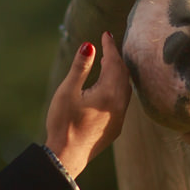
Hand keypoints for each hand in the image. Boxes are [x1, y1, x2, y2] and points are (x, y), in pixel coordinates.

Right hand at [45, 32, 131, 177]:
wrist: (67, 156)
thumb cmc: (64, 123)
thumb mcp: (68, 91)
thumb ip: (80, 67)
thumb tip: (89, 45)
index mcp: (110, 93)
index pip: (114, 62)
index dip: (110, 46)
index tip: (106, 34)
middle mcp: (120, 105)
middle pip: (123, 74)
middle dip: (116, 58)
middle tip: (107, 44)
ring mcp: (119, 118)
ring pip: (125, 88)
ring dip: (118, 73)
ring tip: (108, 62)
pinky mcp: (115, 128)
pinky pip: (122, 101)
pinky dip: (117, 87)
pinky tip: (107, 88)